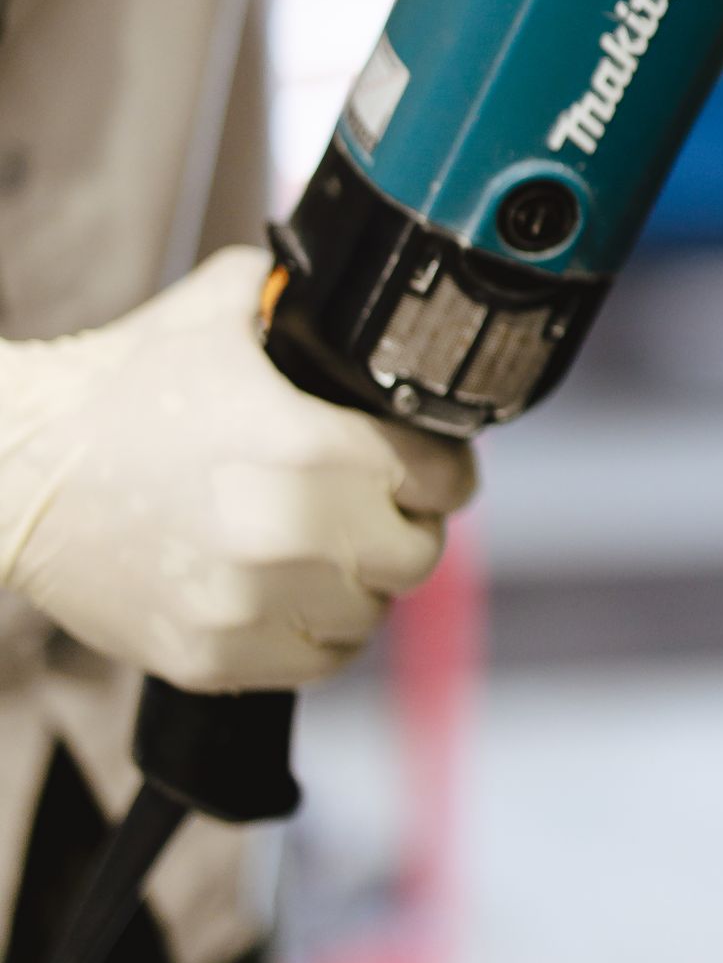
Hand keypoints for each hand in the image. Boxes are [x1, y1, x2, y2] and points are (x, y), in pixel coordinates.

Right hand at [0, 249, 475, 693]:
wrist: (16, 470)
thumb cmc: (115, 389)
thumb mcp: (222, 306)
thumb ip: (305, 298)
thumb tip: (364, 306)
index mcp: (307, 444)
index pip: (440, 477)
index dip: (441, 466)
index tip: (427, 464)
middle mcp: (288, 533)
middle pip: (415, 554)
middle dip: (403, 525)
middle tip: (374, 506)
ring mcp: (250, 605)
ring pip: (369, 614)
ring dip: (359, 583)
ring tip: (324, 549)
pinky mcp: (213, 658)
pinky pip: (314, 664)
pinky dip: (314, 631)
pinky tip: (288, 592)